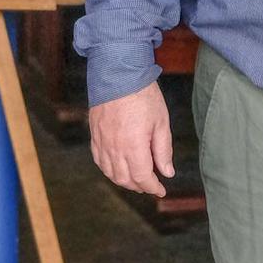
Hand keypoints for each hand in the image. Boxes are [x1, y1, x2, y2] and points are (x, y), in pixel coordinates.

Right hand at [88, 82, 173, 197]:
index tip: (161, 189)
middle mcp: (114, 148)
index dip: (152, 187)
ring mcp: (102, 141)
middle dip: (139, 186)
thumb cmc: (142, 95)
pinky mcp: (94, 134)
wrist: (117, 72)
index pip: (142, 177)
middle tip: (150, 184)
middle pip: (125, 179)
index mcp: (133, 146)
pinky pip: (99, 160)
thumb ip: (163, 150)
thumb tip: (167, 172)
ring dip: (123, 180)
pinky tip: (117, 168)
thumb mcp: (161, 122)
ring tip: (135, 179)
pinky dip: (108, 169)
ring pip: (110, 172)